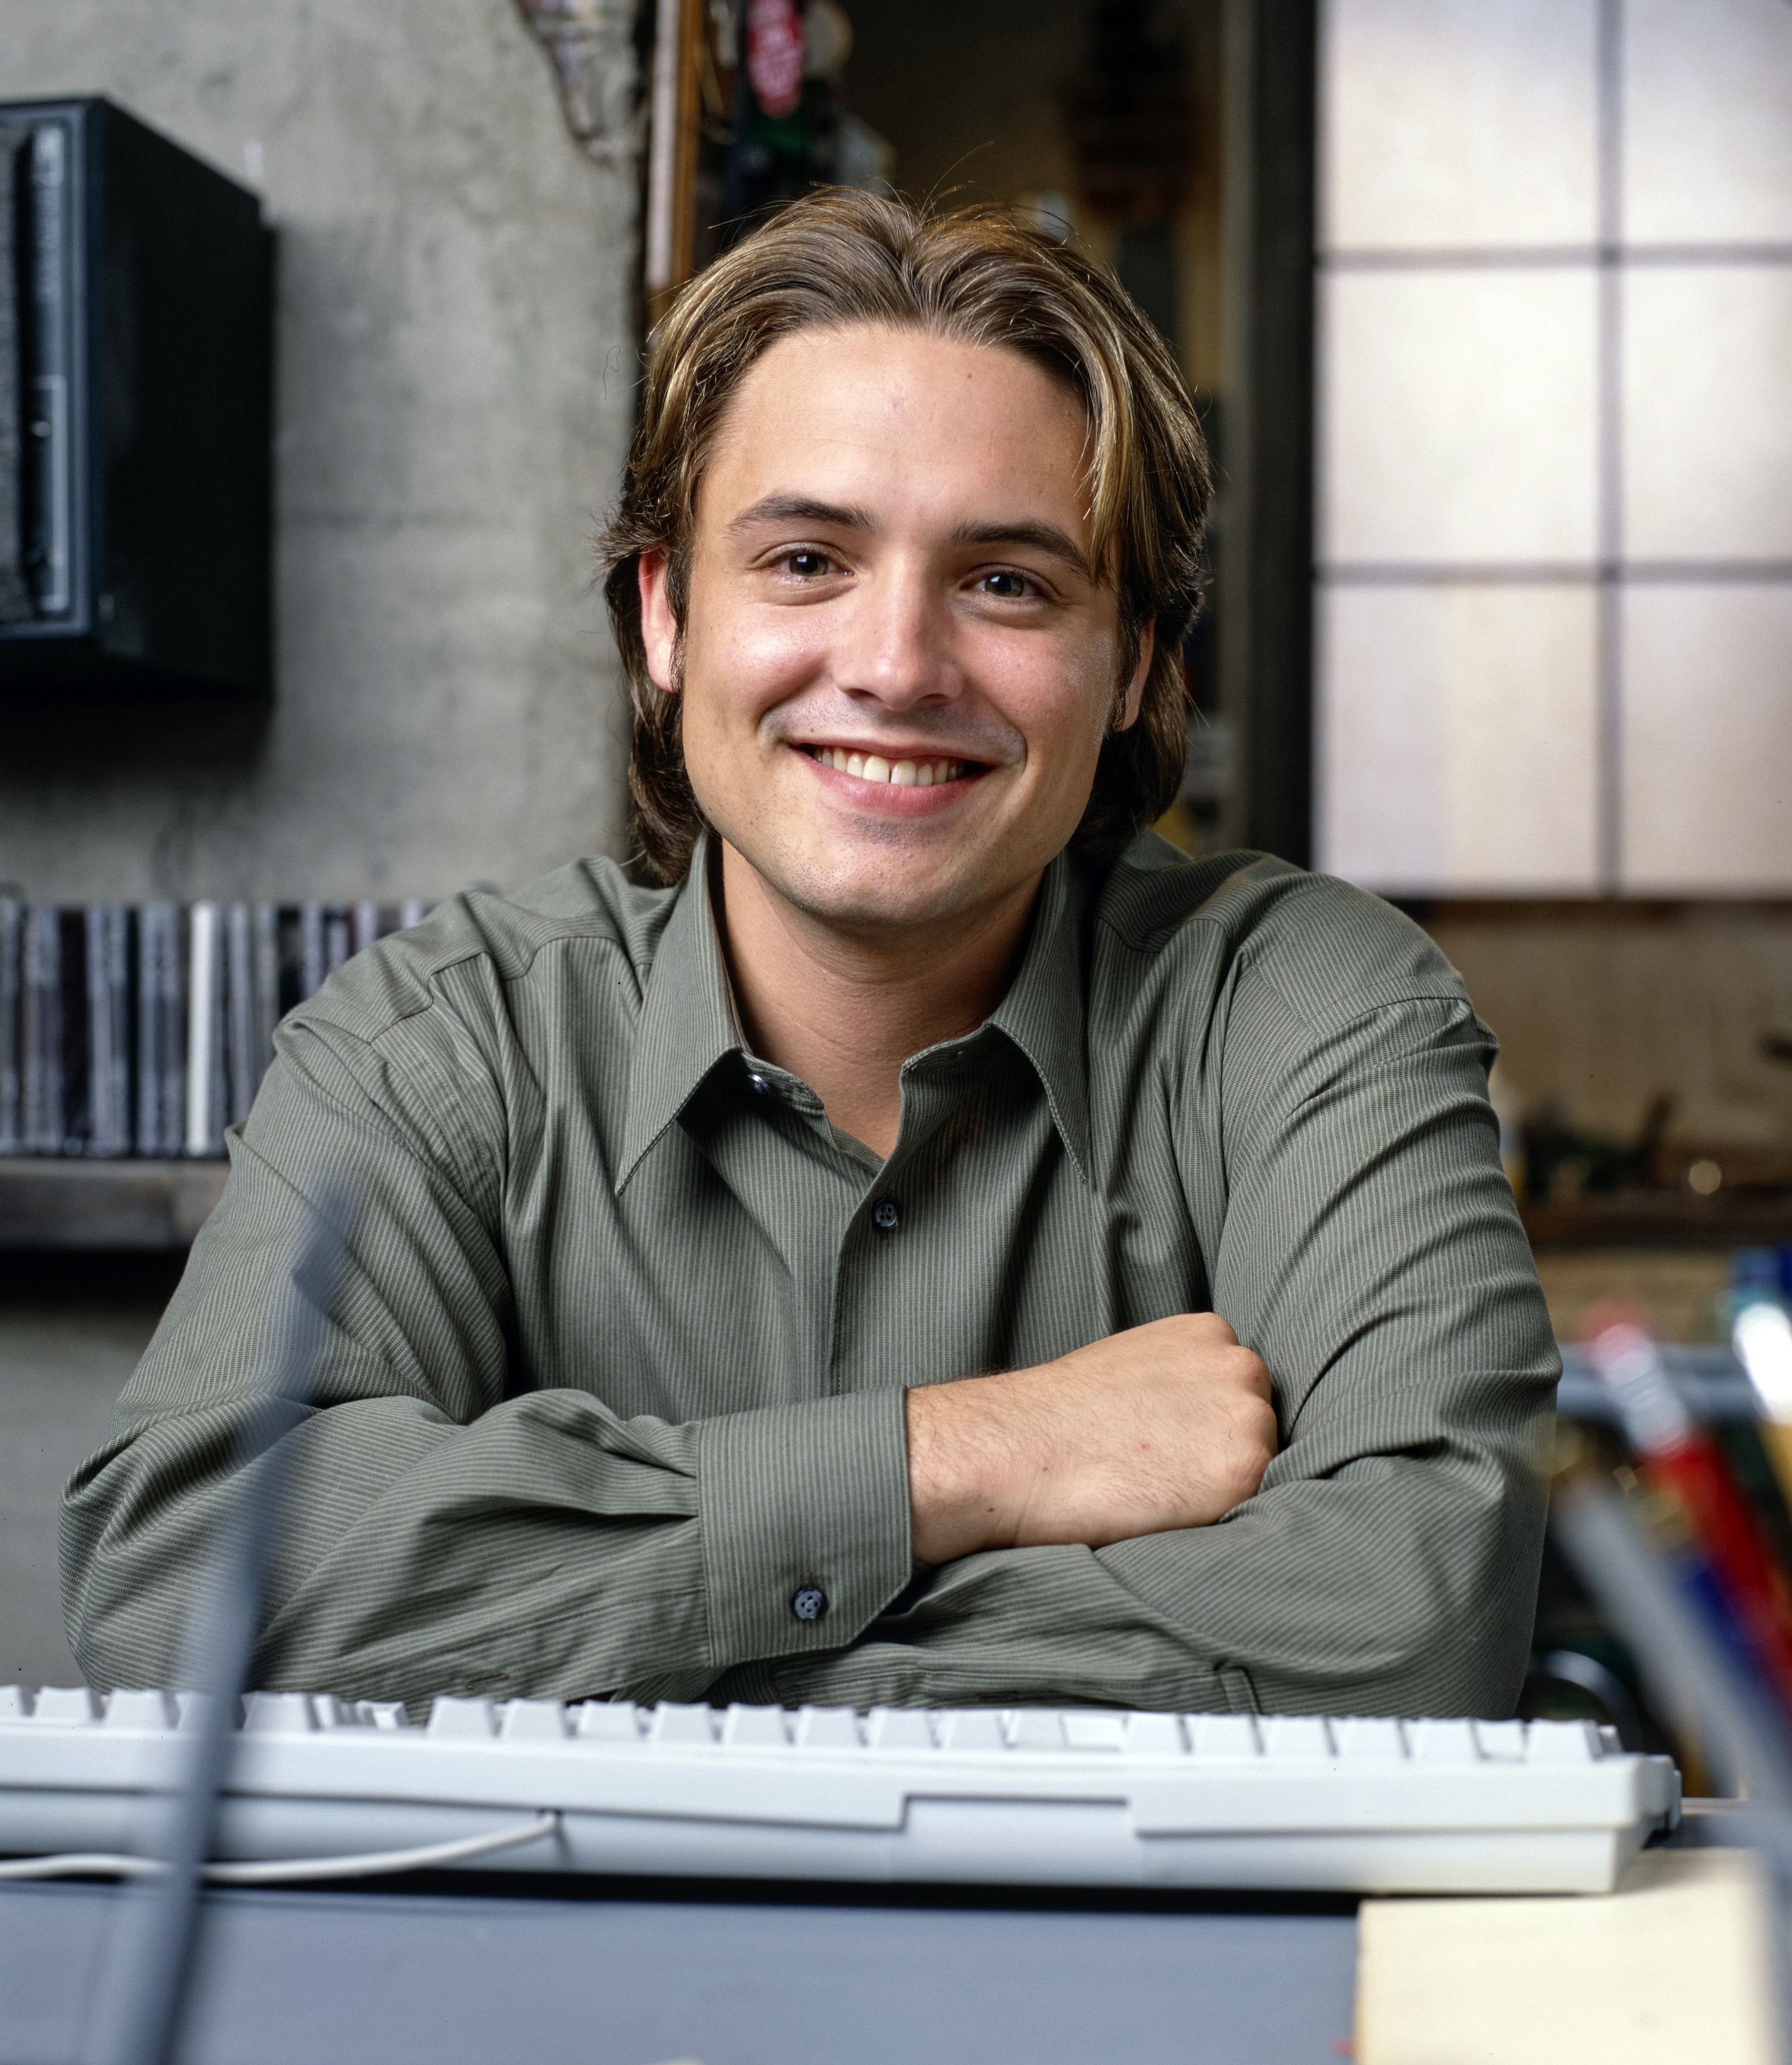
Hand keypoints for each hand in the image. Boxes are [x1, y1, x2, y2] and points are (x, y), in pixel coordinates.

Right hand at [904, 1314, 1276, 1564]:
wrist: (1018, 1449)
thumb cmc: (1061, 1416)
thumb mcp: (1133, 1365)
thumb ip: (1183, 1378)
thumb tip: (1206, 1417)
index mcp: (1211, 1333)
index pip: (1238, 1390)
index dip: (1203, 1426)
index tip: (1161, 1441)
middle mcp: (1241, 1365)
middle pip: (1259, 1426)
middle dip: (1220, 1451)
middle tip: (1157, 1468)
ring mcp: (1248, 1416)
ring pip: (1259, 1467)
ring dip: (1222, 1485)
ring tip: (1157, 1485)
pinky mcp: (1244, 1471)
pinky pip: (1252, 1506)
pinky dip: (1217, 1516)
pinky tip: (1166, 1505)